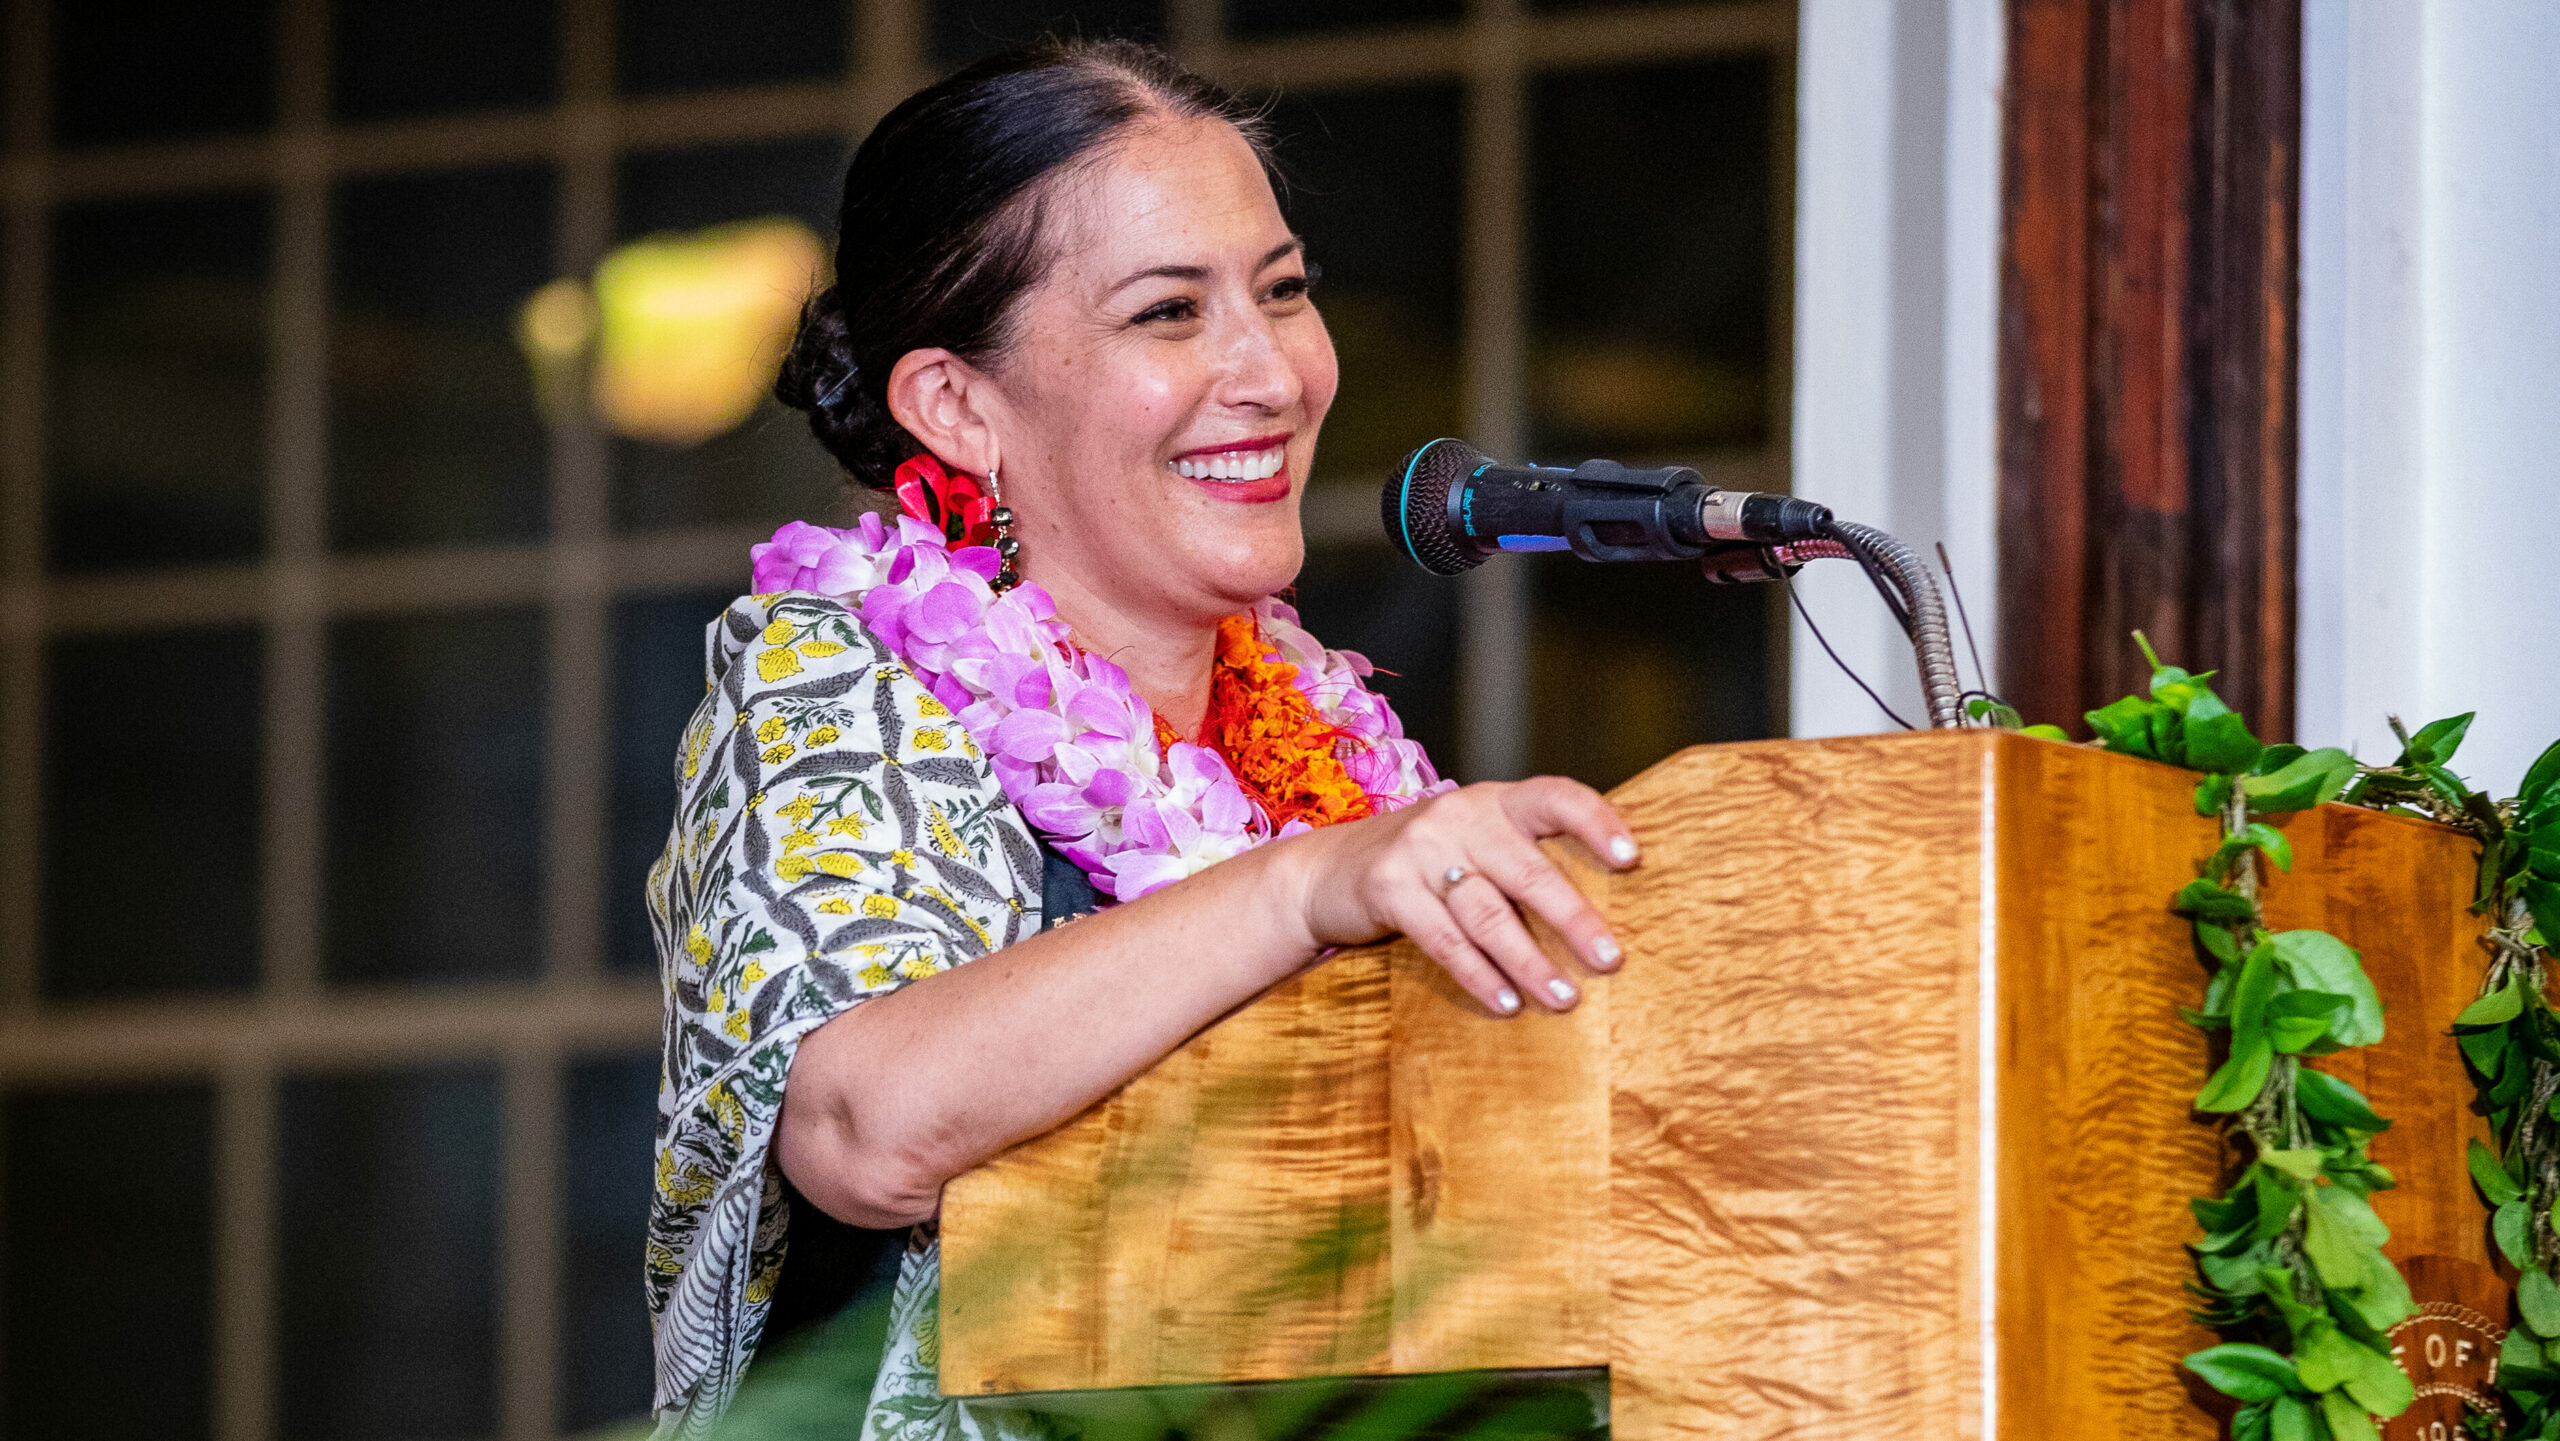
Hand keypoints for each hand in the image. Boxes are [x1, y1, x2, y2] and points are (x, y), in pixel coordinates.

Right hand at [1279, 778, 1637, 1014]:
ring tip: (1565, 998)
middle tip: (1611, 959)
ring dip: (1530, 962)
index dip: (1597, 822)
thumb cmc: (1425, 862)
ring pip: (1489, 914)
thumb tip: (1605, 913)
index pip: (1556, 797)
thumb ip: (1523, 858)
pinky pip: (1444, 940)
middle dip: (1573, 919)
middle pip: (1528, 871)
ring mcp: (1420, 849)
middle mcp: (1460, 815)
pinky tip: (1506, 1002)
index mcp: (1495, 801)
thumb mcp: (1473, 842)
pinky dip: (1479, 975)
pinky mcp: (1388, 888)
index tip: (1632, 858)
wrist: (1327, 870)